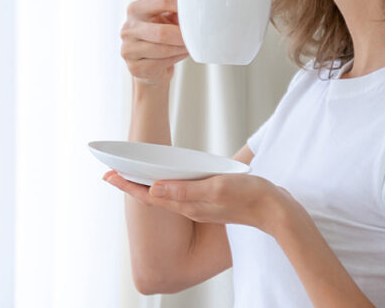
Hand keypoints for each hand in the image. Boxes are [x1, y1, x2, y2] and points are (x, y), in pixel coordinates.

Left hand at [103, 170, 293, 233]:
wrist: (276, 211)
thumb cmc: (249, 197)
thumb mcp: (215, 188)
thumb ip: (184, 190)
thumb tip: (154, 188)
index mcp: (188, 205)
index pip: (149, 196)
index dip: (127, 185)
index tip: (108, 175)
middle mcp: (190, 207)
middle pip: (153, 196)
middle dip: (131, 185)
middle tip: (111, 173)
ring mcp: (200, 206)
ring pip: (165, 196)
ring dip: (146, 185)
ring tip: (131, 175)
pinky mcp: (210, 202)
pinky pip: (180, 195)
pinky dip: (166, 186)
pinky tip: (166, 180)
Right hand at [120, 0, 189, 85]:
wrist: (149, 65)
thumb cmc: (160, 36)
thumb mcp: (168, 16)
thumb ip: (179, 0)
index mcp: (136, 9)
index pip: (162, 0)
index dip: (181, 4)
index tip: (196, 10)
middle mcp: (128, 28)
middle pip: (162, 32)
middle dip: (183, 36)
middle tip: (197, 37)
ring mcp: (128, 49)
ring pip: (162, 50)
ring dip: (181, 49)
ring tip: (189, 46)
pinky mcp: (134, 67)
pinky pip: (160, 64)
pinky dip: (174, 60)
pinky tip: (178, 55)